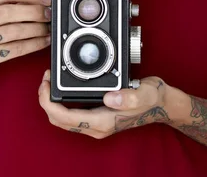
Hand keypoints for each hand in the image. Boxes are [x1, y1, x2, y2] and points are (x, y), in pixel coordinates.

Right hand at [0, 0, 51, 81]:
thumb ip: (7, 5)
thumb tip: (40, 1)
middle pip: (9, 11)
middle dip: (34, 12)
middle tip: (49, 14)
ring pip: (14, 31)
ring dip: (36, 29)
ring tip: (49, 28)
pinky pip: (15, 49)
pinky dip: (33, 44)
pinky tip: (44, 41)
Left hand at [38, 70, 169, 138]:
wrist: (162, 105)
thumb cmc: (153, 99)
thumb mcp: (145, 93)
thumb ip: (130, 96)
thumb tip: (110, 97)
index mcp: (103, 121)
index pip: (64, 117)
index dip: (48, 102)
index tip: (45, 83)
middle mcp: (97, 127)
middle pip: (58, 120)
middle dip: (46, 100)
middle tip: (45, 78)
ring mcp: (96, 124)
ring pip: (63, 119)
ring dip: (52, 102)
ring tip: (50, 80)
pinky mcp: (97, 119)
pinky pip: (70, 115)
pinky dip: (61, 103)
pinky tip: (62, 88)